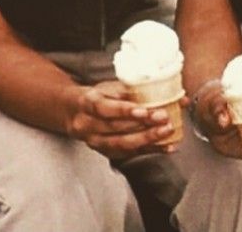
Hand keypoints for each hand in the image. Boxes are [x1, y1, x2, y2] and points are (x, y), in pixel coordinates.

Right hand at [64, 80, 184, 159]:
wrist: (73, 113)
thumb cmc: (95, 96)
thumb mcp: (106, 87)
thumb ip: (130, 89)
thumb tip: (164, 89)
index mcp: (86, 102)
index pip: (103, 108)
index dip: (123, 111)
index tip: (144, 111)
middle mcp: (87, 125)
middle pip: (116, 128)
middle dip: (143, 125)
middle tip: (164, 119)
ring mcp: (95, 142)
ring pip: (123, 144)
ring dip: (148, 139)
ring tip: (167, 131)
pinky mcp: (106, 153)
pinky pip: (130, 154)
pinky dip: (150, 150)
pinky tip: (166, 146)